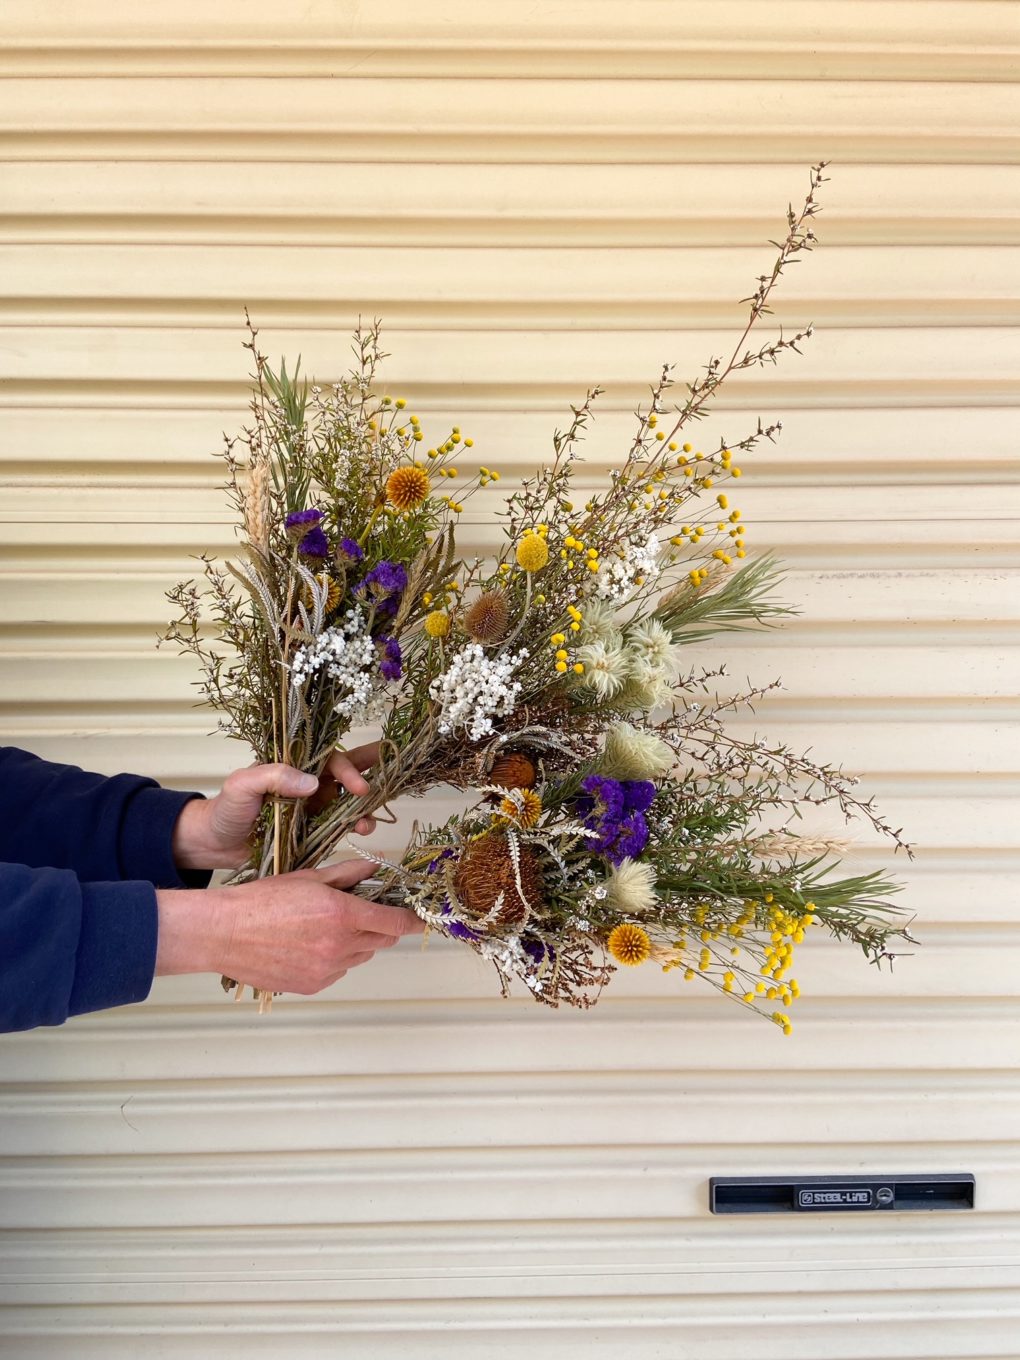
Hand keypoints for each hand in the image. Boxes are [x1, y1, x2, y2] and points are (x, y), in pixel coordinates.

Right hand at [155, 857, 423, 993]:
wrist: (223, 932)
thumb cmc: (261, 900)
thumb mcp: (309, 878)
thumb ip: (348, 874)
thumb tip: (375, 867)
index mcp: (342, 915)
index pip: (395, 923)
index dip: (412, 920)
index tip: (421, 917)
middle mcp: (339, 946)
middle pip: (381, 940)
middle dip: (380, 926)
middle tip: (362, 912)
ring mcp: (326, 970)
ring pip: (360, 956)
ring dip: (355, 942)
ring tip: (324, 926)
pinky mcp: (312, 985)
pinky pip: (337, 971)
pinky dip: (334, 959)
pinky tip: (309, 944)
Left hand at [172, 743, 380, 871]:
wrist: (214, 844)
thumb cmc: (225, 809)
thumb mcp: (242, 784)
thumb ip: (273, 776)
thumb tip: (312, 784)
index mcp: (293, 764)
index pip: (328, 759)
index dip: (347, 770)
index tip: (358, 788)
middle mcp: (307, 782)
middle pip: (345, 771)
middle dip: (370, 774)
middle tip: (389, 780)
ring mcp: (312, 807)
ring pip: (348, 802)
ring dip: (363, 810)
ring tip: (366, 825)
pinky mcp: (311, 830)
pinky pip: (339, 826)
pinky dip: (352, 828)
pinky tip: (358, 834)